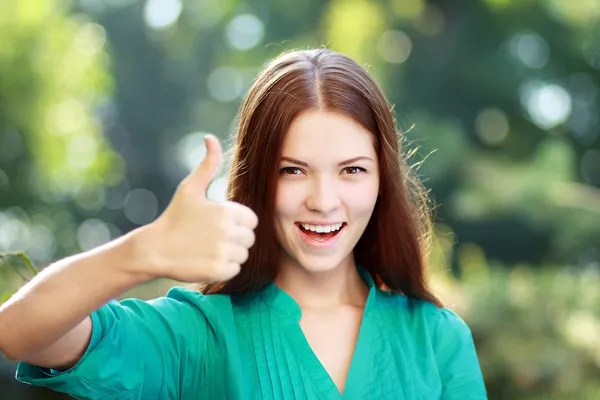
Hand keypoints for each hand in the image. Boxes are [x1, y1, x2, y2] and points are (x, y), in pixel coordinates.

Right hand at [136, 134, 257, 282]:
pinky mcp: (219, 270)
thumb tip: (210, 137)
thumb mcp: (190, 188)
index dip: (238, 222)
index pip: (252, 220)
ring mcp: (224, 253)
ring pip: (243, 255)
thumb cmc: (175, 216)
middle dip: (236, 238)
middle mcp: (228, 232)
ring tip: (209, 248)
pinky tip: (207, 260)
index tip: (219, 224)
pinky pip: (235, 269)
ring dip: (231, 253)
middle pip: (250, 238)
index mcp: (227, 211)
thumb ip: (208, 164)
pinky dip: (225, 267)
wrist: (155, 248)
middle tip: (213, 237)